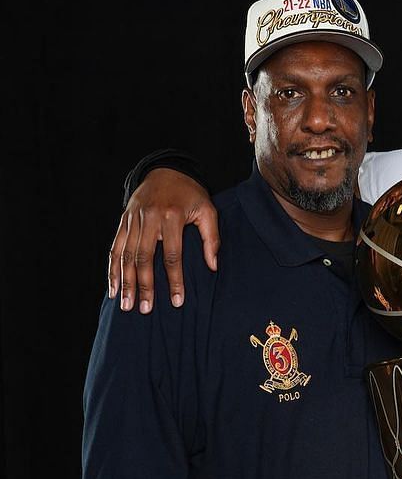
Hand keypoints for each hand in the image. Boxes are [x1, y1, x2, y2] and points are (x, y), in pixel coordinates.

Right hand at [108, 168, 218, 312]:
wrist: (165, 170)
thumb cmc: (190, 194)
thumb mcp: (208, 210)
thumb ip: (212, 238)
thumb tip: (213, 267)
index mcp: (171, 216)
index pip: (173, 255)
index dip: (174, 280)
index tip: (177, 302)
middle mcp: (149, 217)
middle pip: (144, 257)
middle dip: (143, 286)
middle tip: (145, 309)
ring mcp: (133, 219)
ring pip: (126, 254)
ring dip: (125, 281)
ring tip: (126, 305)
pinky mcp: (123, 220)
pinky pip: (115, 247)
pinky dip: (112, 268)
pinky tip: (113, 288)